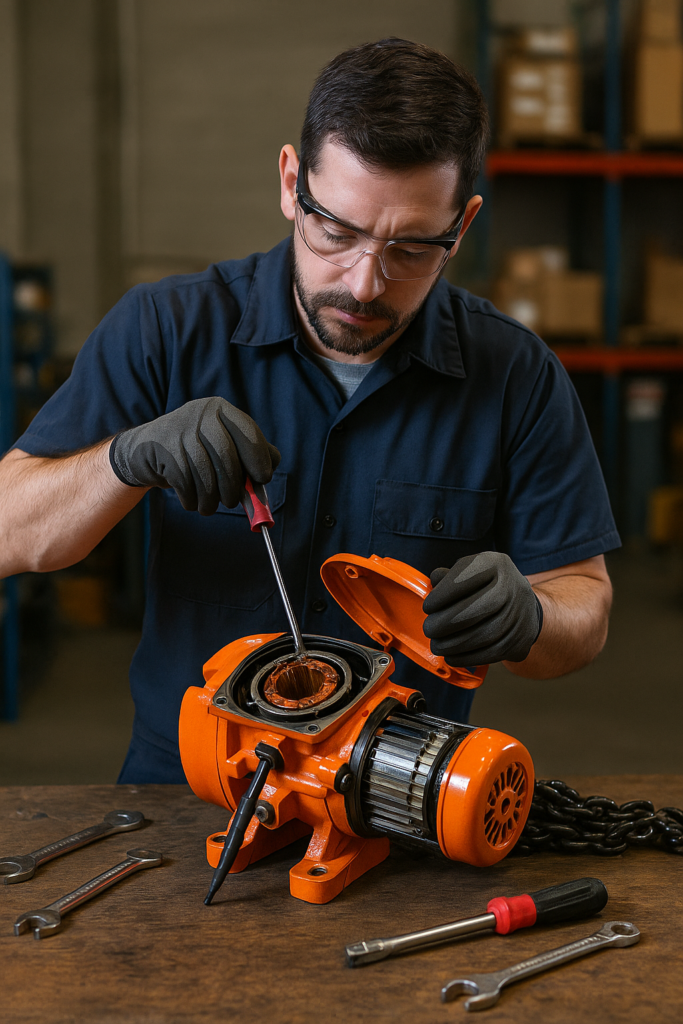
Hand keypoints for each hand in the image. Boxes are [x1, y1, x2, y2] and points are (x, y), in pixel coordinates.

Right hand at [109, 397, 280, 515]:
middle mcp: (201, 414)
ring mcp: (180, 430)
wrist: (146, 449)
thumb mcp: (222, 443)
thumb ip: (249, 452)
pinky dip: (192, 500)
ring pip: (205, 475)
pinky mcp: (164, 449)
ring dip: (211, 500)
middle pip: (227, 457)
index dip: (258, 457)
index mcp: (220, 409)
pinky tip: (192, 500)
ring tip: (210, 506)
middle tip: (234, 503)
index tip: (263, 478)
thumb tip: (271, 466)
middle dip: (233, 487)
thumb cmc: (195, 450)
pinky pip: (186, 484)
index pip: (248, 431)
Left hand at [422, 551, 542, 665]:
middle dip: (444, 623)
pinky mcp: (520, 640)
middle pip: (475, 610)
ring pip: (482, 636)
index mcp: (495, 564)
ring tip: (437, 645)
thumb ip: (448, 577)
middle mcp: (512, 586)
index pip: (464, 579)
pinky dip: (465, 657)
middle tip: (429, 629)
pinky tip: (451, 655)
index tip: (428, 607)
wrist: (524, 605)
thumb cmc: (486, 587)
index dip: (441, 596)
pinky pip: (490, 654)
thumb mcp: (470, 572)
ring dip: (452, 644)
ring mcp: (519, 614)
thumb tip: (433, 583)